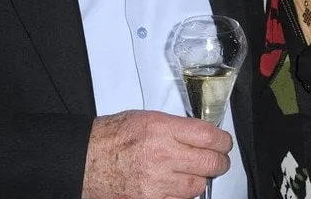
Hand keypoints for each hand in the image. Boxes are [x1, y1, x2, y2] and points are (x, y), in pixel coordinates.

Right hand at [82, 110, 231, 198]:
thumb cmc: (113, 137)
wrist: (86, 161)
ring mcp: (157, 182)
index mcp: (162, 129)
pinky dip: (183, 194)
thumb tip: (202, 135)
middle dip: (219, 161)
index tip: (224, 143)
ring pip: (198, 185)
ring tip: (193, 172)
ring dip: (200, 179)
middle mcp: (162, 155)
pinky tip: (176, 185)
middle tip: (218, 159)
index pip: (209, 136)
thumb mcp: (147, 119)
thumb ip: (177, 127)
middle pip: (211, 163)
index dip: (223, 141)